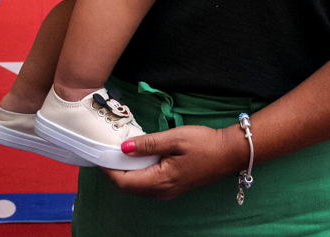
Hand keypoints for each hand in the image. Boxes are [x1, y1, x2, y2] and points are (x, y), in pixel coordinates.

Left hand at [104, 125, 245, 199]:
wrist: (229, 153)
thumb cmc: (204, 144)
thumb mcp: (174, 138)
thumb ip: (147, 144)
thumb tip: (123, 147)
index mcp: (160, 180)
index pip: (124, 182)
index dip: (108, 169)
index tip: (100, 153)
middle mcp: (162, 191)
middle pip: (128, 187)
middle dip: (114, 171)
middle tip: (107, 150)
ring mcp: (168, 191)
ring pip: (137, 186)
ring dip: (125, 172)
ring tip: (120, 151)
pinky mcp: (173, 186)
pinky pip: (147, 183)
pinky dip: (137, 172)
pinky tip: (138, 156)